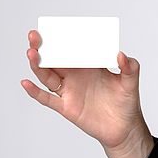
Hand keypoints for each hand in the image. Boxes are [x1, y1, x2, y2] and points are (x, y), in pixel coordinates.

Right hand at [21, 30, 150, 152]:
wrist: (124, 128)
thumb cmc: (127, 102)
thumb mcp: (131, 81)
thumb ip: (130, 67)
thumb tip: (120, 54)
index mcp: (89, 66)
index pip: (72, 50)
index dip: (62, 40)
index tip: (53, 29)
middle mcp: (76, 76)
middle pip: (54, 60)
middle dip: (43, 48)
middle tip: (35, 36)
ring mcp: (70, 91)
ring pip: (47, 76)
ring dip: (38, 65)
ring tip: (31, 53)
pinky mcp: (67, 107)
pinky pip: (47, 99)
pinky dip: (35, 92)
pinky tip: (26, 83)